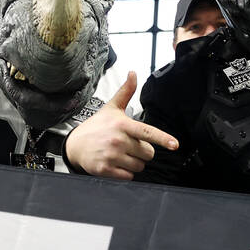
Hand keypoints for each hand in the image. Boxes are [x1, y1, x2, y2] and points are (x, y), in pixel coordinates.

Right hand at [64, 72, 178, 179]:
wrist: (74, 145)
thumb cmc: (97, 126)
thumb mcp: (111, 108)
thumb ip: (126, 92)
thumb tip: (133, 73)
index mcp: (122, 124)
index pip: (147, 132)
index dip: (162, 139)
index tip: (174, 145)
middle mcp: (118, 140)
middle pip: (148, 153)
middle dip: (142, 152)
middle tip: (129, 146)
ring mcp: (111, 155)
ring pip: (139, 166)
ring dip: (134, 163)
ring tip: (121, 154)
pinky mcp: (106, 169)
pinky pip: (128, 176)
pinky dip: (125, 173)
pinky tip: (116, 163)